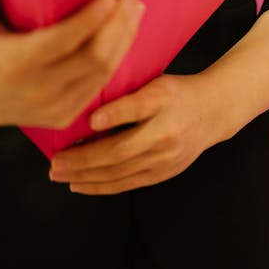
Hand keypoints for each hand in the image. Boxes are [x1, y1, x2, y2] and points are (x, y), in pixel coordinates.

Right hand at [0, 0, 144, 134]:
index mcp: (16, 62)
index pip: (63, 40)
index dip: (91, 20)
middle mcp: (39, 87)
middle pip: (94, 56)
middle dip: (119, 23)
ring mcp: (54, 106)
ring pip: (103, 71)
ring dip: (124, 38)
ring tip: (136, 9)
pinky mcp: (64, 116)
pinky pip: (99, 86)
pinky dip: (117, 59)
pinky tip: (125, 36)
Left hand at [48, 73, 214, 193]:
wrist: (213, 111)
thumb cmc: (177, 92)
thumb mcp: (156, 81)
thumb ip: (128, 94)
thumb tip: (88, 107)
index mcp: (163, 102)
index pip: (136, 109)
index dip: (113, 115)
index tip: (90, 120)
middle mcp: (165, 133)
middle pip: (120, 150)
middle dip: (83, 159)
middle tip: (55, 161)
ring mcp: (165, 159)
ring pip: (119, 172)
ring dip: (85, 176)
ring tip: (59, 174)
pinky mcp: (162, 174)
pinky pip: (126, 184)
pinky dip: (100, 186)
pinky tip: (79, 185)